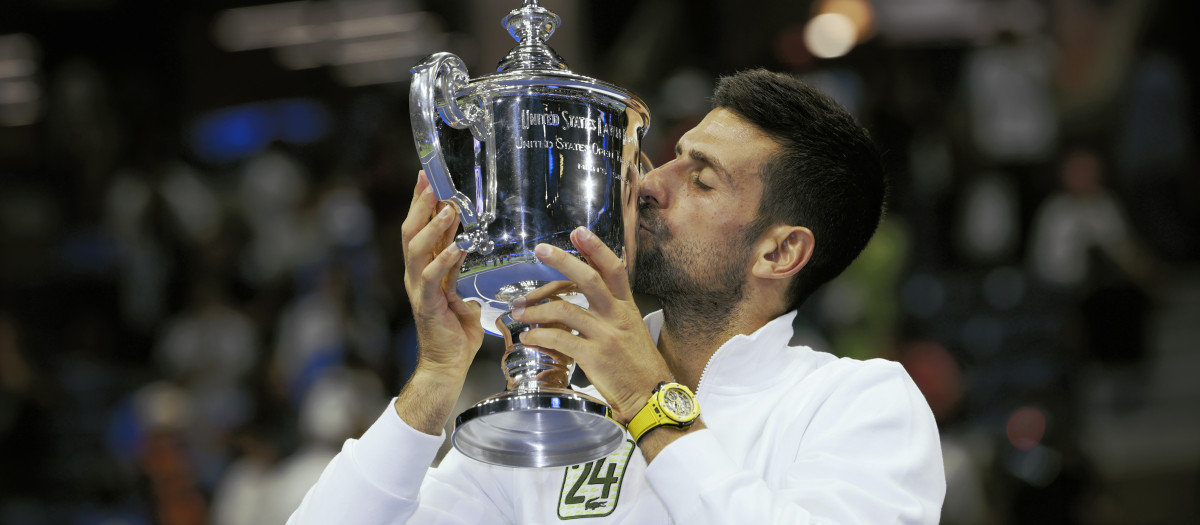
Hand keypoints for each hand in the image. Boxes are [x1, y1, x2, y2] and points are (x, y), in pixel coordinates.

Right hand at [399, 171, 482, 385]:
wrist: (446, 367)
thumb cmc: (455, 336)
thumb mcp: (462, 298)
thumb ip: (460, 280)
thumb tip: (470, 267)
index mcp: (425, 271)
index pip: (421, 230)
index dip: (423, 204)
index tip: (429, 178)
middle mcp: (416, 275)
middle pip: (412, 231)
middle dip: (421, 204)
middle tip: (432, 181)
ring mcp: (418, 288)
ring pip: (416, 249)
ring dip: (433, 227)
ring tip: (448, 209)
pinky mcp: (426, 304)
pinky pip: (432, 277)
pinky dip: (444, 260)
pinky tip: (457, 246)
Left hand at [511, 227, 670, 423]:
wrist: (651, 396)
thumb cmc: (638, 366)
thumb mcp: (631, 329)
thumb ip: (612, 310)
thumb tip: (589, 295)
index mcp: (627, 307)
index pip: (613, 269)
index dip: (596, 248)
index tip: (578, 232)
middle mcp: (617, 316)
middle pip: (589, 279)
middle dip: (563, 261)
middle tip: (541, 250)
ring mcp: (605, 336)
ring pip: (565, 310)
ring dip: (536, 309)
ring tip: (520, 312)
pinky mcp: (594, 356)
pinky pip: (559, 339)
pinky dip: (539, 336)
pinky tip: (529, 338)